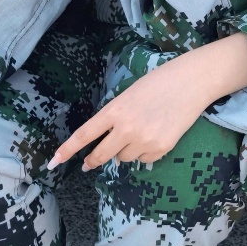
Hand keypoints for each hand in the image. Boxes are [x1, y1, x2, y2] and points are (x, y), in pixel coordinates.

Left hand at [49, 34, 246, 170]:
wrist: (192, 82)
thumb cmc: (160, 81)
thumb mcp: (130, 95)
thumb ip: (117, 117)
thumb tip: (112, 143)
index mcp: (115, 110)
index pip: (85, 134)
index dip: (68, 149)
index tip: (54, 162)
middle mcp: (126, 128)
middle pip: (101, 155)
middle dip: (93, 160)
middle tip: (88, 163)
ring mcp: (144, 141)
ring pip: (124, 158)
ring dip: (126, 150)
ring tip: (142, 130)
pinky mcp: (161, 149)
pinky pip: (144, 160)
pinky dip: (145, 152)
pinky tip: (156, 135)